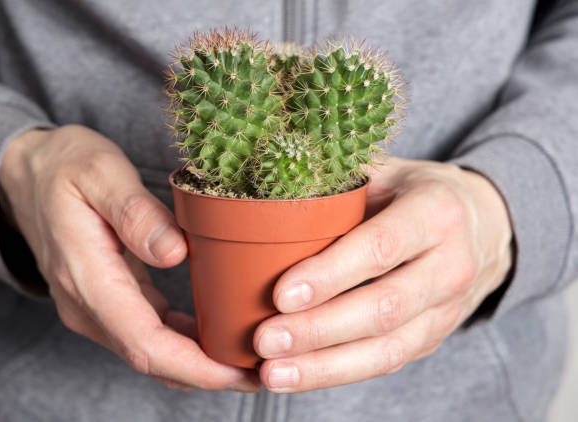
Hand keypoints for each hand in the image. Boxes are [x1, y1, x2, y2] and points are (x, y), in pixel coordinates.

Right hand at [0, 125, 259, 392]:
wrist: (29, 172)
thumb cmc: (66, 166)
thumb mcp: (100, 173)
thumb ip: (135, 212)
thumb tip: (174, 253)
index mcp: (87, 276)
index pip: (144, 342)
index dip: (194, 365)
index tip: (237, 371)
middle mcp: (87, 304)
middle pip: (151, 358)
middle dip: (206, 373)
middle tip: (260, 371)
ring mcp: (95, 307)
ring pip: (150, 353)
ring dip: (198, 364)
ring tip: (248, 359)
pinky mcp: (107, 302)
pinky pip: (148, 335)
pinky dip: (183, 344)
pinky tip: (215, 335)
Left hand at [254, 157, 512, 391]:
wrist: (482, 224)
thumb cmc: (415, 193)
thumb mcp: (387, 170)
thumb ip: (340, 180)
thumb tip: (271, 193)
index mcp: (436, 211)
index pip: (380, 247)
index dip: (329, 274)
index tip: (280, 294)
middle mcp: (451, 265)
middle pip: (383, 307)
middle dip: (318, 329)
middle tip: (264, 339)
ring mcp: (447, 308)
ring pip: (387, 349)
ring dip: (324, 366)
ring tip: (272, 372)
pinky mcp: (433, 336)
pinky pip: (386, 362)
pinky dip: (338, 372)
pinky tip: (297, 374)